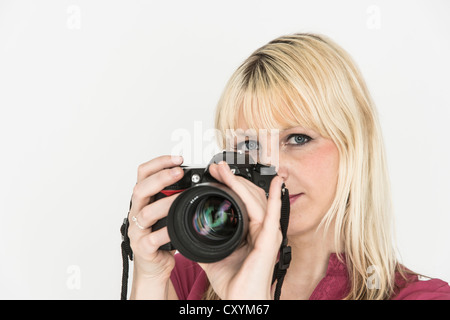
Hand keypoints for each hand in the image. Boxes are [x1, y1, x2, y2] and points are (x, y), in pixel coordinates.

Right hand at [128, 155, 183, 282]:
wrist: (154, 266)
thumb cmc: (162, 237)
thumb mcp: (168, 212)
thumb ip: (176, 196)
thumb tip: (200, 180)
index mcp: (143, 200)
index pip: (143, 174)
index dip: (159, 163)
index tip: (177, 158)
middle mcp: (136, 212)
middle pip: (140, 189)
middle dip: (160, 178)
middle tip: (179, 172)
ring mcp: (137, 231)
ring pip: (145, 213)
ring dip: (164, 203)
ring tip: (181, 199)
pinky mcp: (143, 248)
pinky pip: (151, 239)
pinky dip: (164, 232)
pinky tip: (175, 228)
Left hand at [199, 161, 283, 299]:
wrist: (241, 301)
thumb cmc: (233, 283)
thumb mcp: (212, 254)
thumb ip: (205, 239)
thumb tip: (190, 229)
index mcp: (250, 231)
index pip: (242, 201)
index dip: (230, 185)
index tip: (216, 174)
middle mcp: (262, 229)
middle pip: (250, 196)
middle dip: (233, 179)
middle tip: (217, 167)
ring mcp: (267, 233)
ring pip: (256, 200)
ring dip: (241, 182)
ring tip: (226, 170)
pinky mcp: (269, 239)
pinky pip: (273, 213)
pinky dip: (275, 196)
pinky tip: (276, 181)